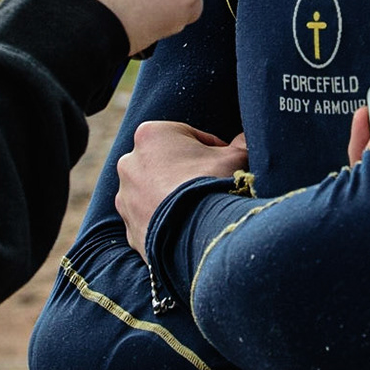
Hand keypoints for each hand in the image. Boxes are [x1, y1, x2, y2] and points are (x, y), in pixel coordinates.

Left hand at [116, 121, 247, 257]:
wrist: (198, 235)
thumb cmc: (213, 186)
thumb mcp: (235, 158)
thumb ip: (240, 144)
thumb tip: (245, 140)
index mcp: (150, 134)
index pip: (188, 137)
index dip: (212, 150)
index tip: (224, 163)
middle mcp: (129, 162)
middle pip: (166, 163)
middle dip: (186, 172)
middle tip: (211, 186)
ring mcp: (125, 197)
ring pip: (154, 192)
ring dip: (171, 197)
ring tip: (198, 210)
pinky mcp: (128, 226)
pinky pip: (150, 219)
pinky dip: (165, 221)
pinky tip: (185, 227)